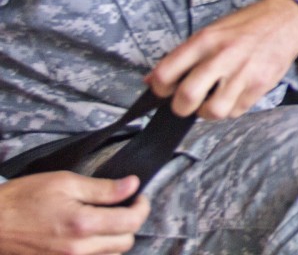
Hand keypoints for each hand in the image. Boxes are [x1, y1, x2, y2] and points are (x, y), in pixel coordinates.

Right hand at [0, 172, 149, 254]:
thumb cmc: (21, 200)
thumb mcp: (64, 183)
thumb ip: (102, 188)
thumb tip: (132, 185)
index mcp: (82, 224)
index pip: (131, 222)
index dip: (142, 207)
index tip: (138, 196)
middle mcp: (78, 250)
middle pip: (125, 242)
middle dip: (130, 222)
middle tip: (123, 206)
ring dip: (115, 238)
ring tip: (105, 220)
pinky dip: (98, 251)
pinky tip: (90, 236)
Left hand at [147, 0, 297, 118]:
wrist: (287, 20)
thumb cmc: (247, 25)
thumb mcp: (212, 30)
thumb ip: (185, 55)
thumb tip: (154, 79)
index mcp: (205, 40)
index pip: (166, 73)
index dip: (160, 88)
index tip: (166, 89)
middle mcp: (222, 56)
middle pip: (187, 97)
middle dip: (181, 107)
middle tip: (186, 103)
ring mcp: (243, 73)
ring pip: (213, 111)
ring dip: (208, 111)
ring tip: (212, 100)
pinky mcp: (260, 85)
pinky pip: (237, 111)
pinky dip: (232, 108)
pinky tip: (234, 94)